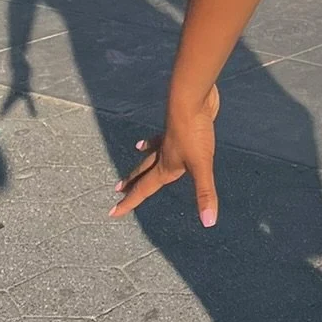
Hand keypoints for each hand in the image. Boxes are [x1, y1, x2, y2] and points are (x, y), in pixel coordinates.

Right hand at [112, 86, 220, 225]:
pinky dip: (162, 135)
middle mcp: (164, 152)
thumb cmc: (195, 132)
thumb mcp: (202, 165)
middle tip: (118, 189)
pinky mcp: (180, 123)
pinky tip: (165, 131)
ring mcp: (170, 136)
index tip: (113, 212)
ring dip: (145, 155)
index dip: (130, 202)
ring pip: (154, 150)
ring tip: (137, 151)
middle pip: (145, 170)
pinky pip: (166, 133)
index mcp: (166, 164)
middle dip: (132, 182)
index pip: (145, 188)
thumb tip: (208, 222)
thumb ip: (205, 193)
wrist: (192, 98)